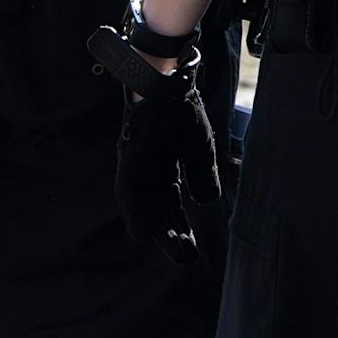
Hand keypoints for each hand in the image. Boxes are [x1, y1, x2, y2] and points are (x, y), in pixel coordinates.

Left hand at [86, 26, 221, 262]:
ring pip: (141, 211)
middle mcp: (145, 176)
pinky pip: (129, 194)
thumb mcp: (199, 147)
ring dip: (160, 232)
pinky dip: (140, 214)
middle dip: (173, 239)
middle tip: (189, 258)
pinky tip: (148, 231)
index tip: (193, 253)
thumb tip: (208, 201)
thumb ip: (201, 174)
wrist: (168, 79)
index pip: (170, 211)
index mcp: (162, 174)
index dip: (180, 232)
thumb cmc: (181, 109)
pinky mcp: (129, 159)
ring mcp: (135, 169)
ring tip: (178, 250)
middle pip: (156, 216)